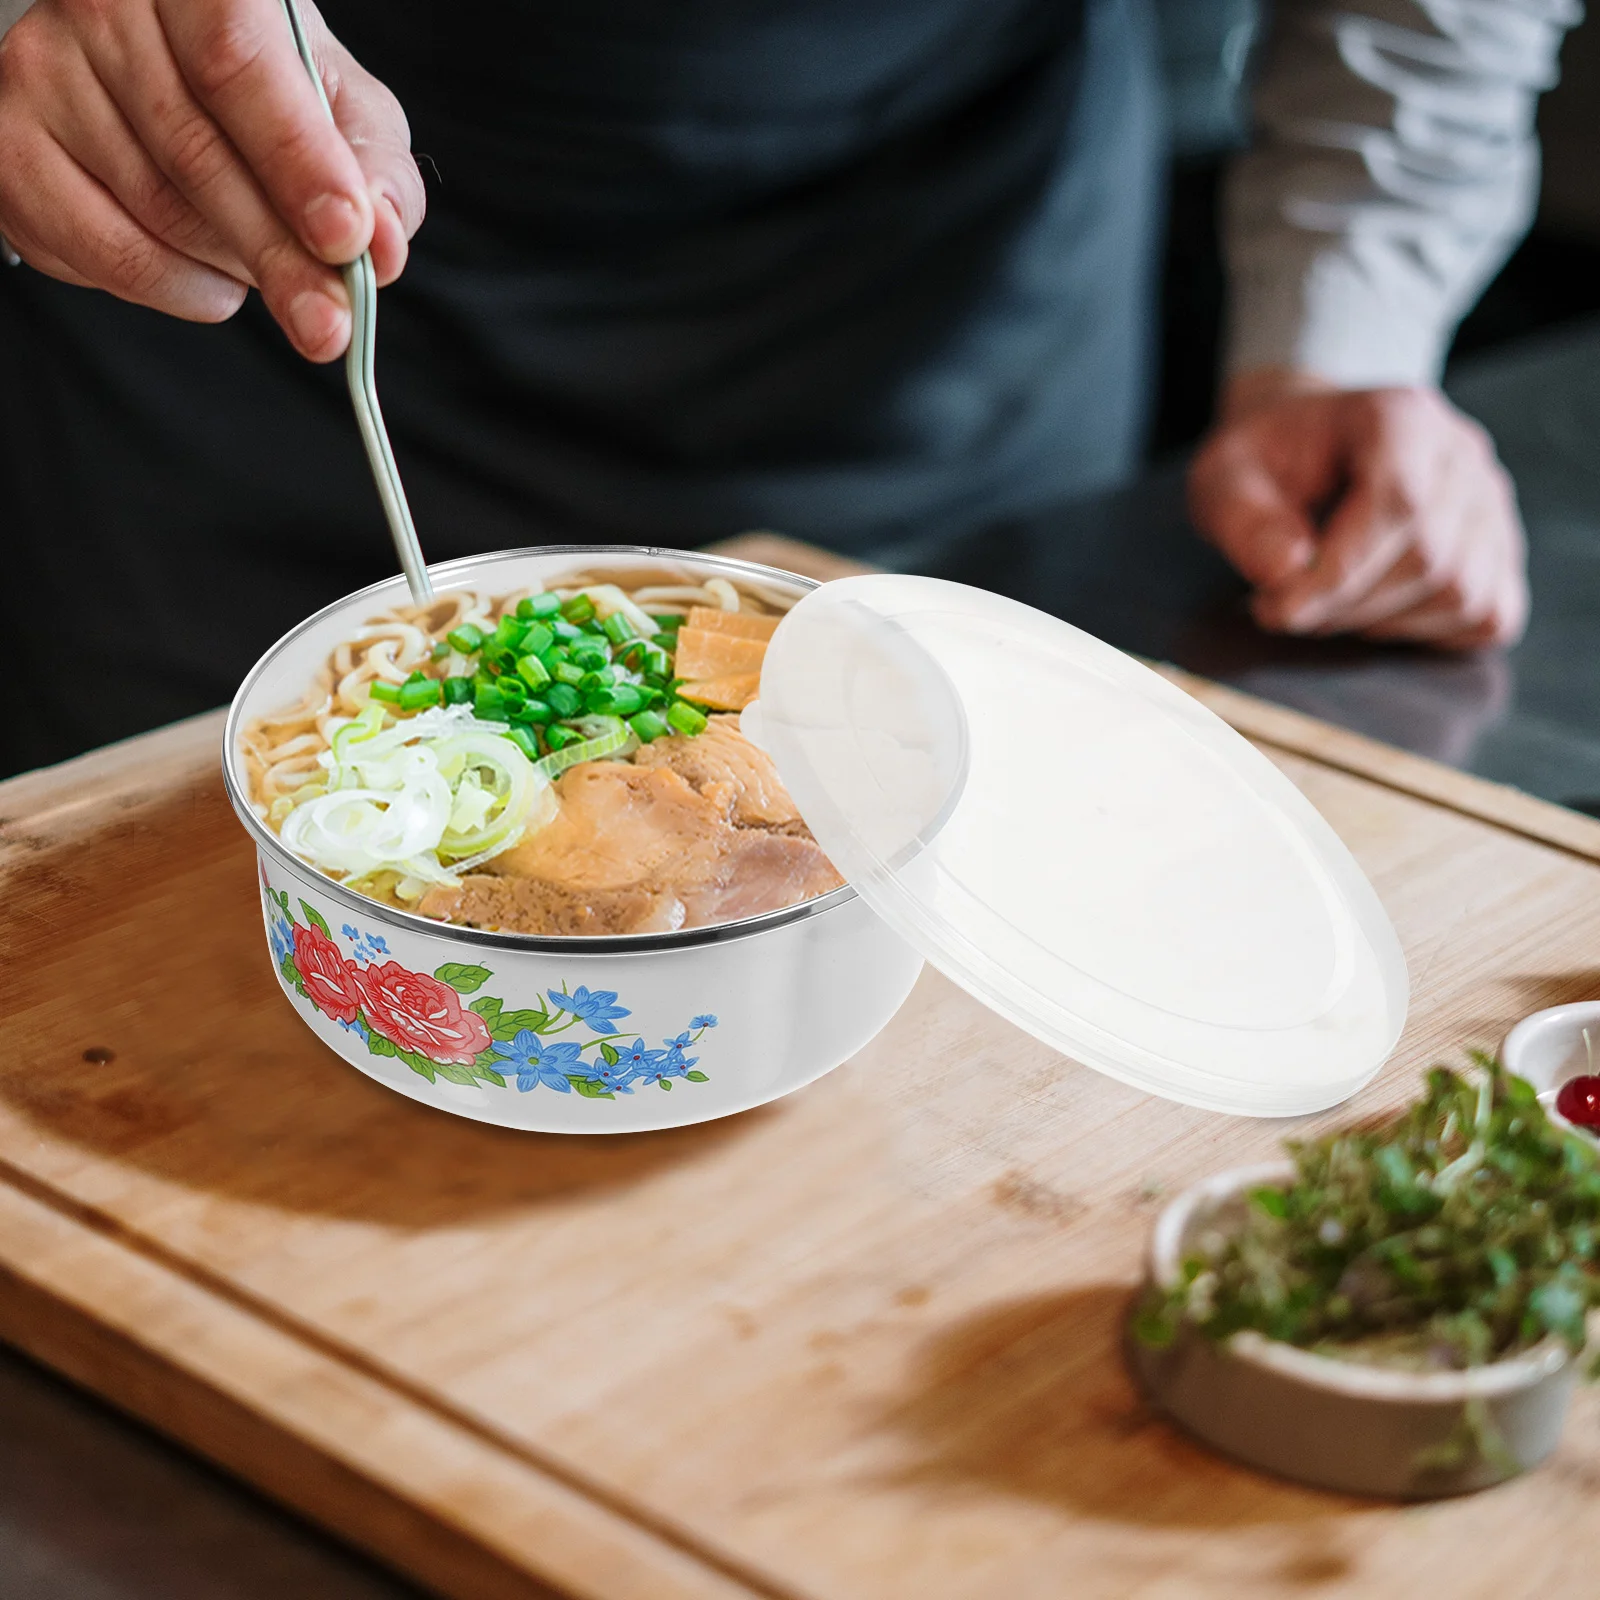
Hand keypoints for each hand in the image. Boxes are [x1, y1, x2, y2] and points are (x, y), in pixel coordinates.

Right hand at [0, 0, 423, 359]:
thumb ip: (373, 169)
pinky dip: (177, 287)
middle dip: (278, 255)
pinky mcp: (12, 146)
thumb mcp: (340, 104)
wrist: (160, 64)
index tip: (345, 236)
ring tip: (268, 268)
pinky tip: (210, 278)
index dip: (296, 159)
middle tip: (328, 322)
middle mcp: (101, 7)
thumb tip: (382, 244)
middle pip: (197, 153)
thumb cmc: (264, 87)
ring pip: (156, 212)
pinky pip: (106, 251)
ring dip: (233, 268)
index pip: (238, 66)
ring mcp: (43, 73)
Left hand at [1187, 369, 1528, 649]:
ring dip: (1381, 623)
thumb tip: (1288, 573)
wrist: (1305, 447)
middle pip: (1429, 557)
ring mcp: (1490, 503)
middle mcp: (1461, 455)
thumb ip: (1246, 523)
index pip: (1398, 503)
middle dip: (1346, 604)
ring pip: (1461, 593)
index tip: (1277, 609)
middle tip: (1286, 607)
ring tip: (1326, 602)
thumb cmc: (1268, 464)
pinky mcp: (1500, 550)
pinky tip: (1375, 612)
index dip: (1338, 573)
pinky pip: (1488, 613)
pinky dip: (1428, 633)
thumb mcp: (1225, 479)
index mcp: (1400, 418)